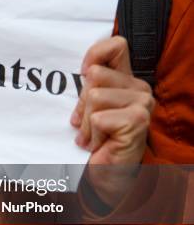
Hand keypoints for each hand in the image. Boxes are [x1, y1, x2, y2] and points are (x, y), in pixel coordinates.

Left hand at [71, 36, 154, 206]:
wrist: (108, 178)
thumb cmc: (97, 143)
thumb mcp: (88, 109)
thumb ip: (89, 86)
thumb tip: (82, 71)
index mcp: (127, 81)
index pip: (116, 46)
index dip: (94, 54)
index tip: (82, 74)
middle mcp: (139, 89)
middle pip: (94, 75)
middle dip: (81, 104)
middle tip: (87, 125)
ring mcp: (142, 104)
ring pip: (94, 96)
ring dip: (86, 122)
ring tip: (93, 136)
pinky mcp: (138, 120)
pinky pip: (98, 116)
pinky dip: (92, 134)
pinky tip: (99, 145)